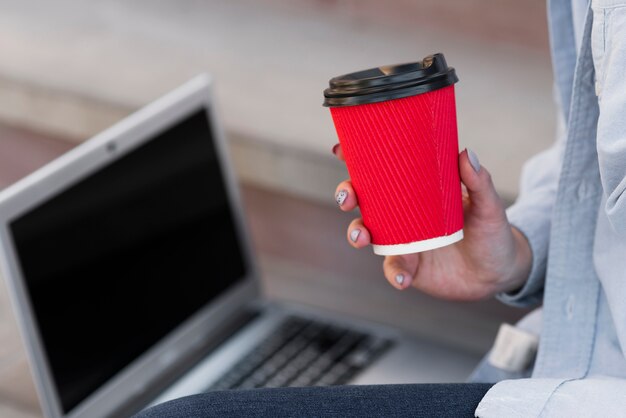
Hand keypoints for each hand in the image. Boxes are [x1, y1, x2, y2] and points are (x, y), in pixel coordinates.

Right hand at [333, 144, 531, 300]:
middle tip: (347, 198)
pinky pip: (393, 269)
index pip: (382, 171)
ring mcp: (402, 240)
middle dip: (347, 195)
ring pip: (368, 233)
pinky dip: (394, 273)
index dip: (357, 159)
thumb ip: (479, 183)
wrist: (498, 272)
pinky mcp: (408, 266)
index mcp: (417, 190)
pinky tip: (402, 278)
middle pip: (364, 200)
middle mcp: (402, 214)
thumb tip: (466, 153)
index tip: (340, 150)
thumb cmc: (492, 231)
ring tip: (361, 237)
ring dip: (357, 233)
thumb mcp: (488, 205)